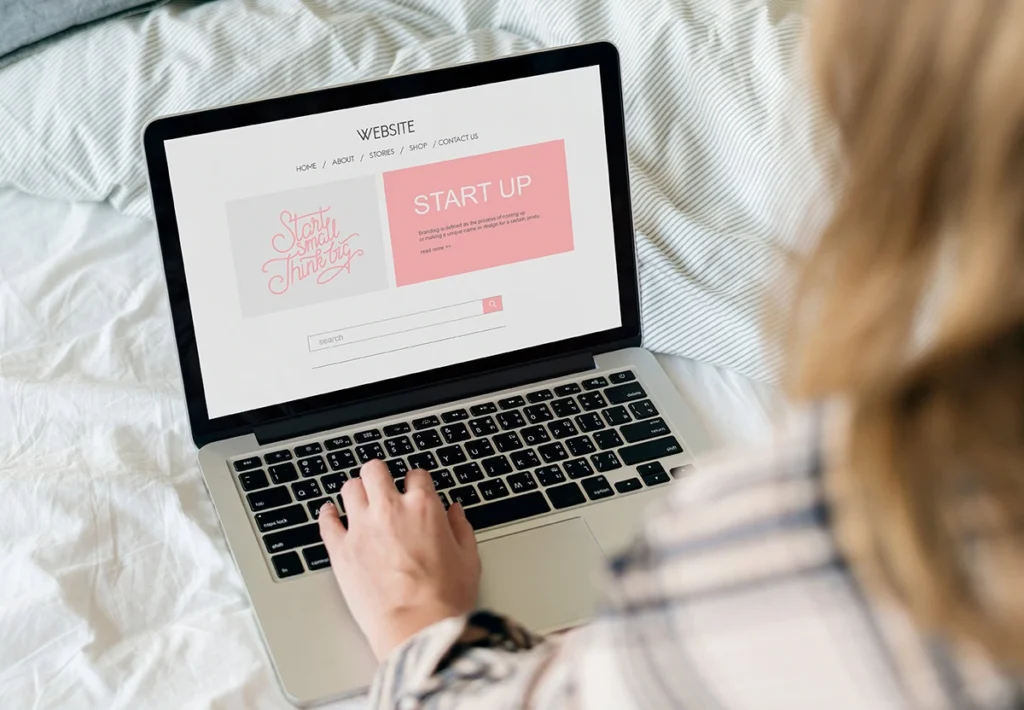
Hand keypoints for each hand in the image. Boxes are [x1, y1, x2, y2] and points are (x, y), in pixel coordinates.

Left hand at [317, 460, 480, 659]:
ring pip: (350, 488)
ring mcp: (361, 528)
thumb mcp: (469, 559)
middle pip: (375, 470)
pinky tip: (331, 513)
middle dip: (380, 475)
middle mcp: (389, 510)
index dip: (417, 482)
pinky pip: (327, 521)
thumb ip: (461, 529)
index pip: (416, 475)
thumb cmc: (445, 599)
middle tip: (382, 486)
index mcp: (424, 507)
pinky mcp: (341, 551)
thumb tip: (455, 513)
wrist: (417, 628)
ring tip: (360, 501)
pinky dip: (328, 515)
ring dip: (357, 492)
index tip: (415, 490)